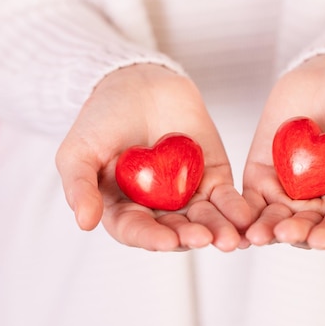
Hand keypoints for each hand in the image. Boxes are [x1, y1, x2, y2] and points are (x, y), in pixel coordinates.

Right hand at [56, 64, 250, 251]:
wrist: (137, 84)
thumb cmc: (100, 119)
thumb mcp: (78, 151)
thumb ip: (80, 186)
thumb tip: (84, 222)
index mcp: (124, 211)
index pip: (138, 231)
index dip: (152, 238)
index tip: (167, 241)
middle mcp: (157, 210)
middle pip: (176, 231)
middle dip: (191, 237)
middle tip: (206, 240)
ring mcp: (187, 196)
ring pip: (205, 219)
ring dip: (218, 230)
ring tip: (230, 238)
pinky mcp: (213, 178)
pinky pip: (227, 198)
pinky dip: (236, 208)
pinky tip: (246, 217)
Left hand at [243, 54, 324, 248]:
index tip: (321, 239)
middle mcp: (319, 204)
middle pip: (305, 227)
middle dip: (294, 234)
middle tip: (284, 233)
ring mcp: (288, 191)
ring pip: (274, 219)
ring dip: (266, 229)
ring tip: (258, 233)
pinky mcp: (261, 176)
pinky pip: (249, 198)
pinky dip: (242, 211)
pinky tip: (237, 219)